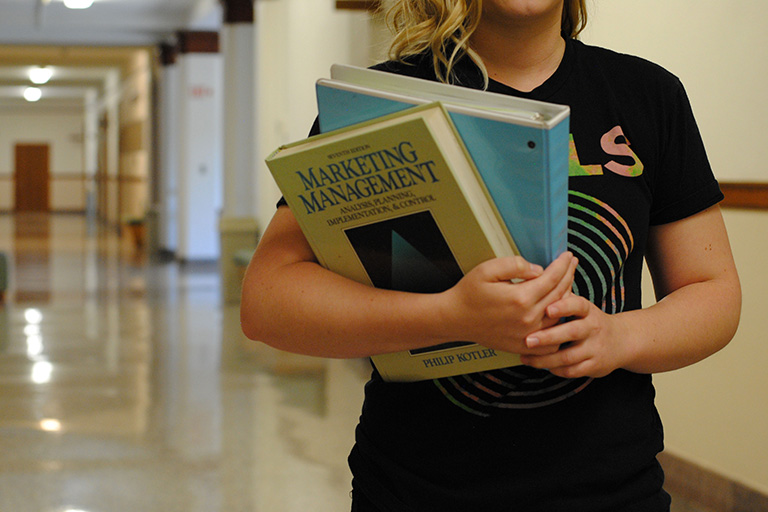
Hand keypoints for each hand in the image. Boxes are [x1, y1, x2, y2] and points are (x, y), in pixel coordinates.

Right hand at [440, 252, 577, 355]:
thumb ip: (515, 265)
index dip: (563, 264)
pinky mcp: (524, 345)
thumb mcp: (487, 269)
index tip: (568, 255)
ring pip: (559, 315)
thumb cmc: (469, 293)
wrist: (455, 319)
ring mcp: (528, 334)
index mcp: (521, 298)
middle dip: (568, 276)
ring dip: (566, 297)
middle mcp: (528, 318)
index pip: (553, 278)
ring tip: (566, 282)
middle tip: (572, 264)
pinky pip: (551, 336)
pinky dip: (558, 323)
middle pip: (560, 294)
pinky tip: (557, 311)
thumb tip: (538, 270)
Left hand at [520, 293, 631, 377]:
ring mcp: (595, 348)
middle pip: (572, 332)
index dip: (564, 306)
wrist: (620, 341)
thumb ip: (561, 297)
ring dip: (545, 359)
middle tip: (528, 340)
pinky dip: (556, 370)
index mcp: (588, 310)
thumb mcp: (580, 307)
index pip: (578, 305)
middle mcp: (593, 328)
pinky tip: (540, 366)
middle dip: (548, 337)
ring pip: (569, 356)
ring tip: (525, 357)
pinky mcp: (595, 366)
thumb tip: (538, 279)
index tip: (547, 309)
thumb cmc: (588, 321)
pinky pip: (573, 371)